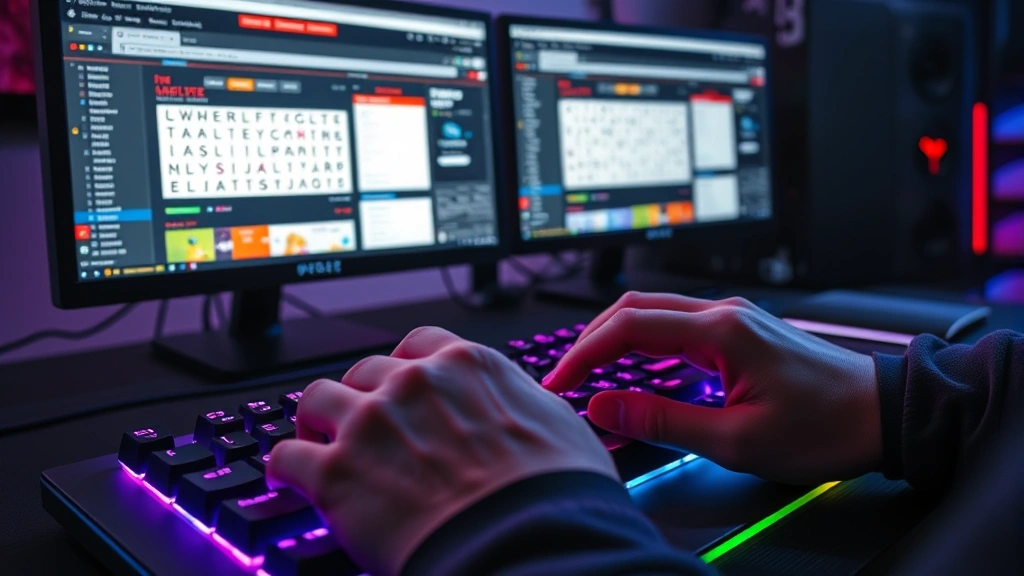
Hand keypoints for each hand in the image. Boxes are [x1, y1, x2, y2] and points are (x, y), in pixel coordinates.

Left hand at [267, 327, 616, 575]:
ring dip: (315, 420)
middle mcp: (412, 383)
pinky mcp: (336, 473)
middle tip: (363, 424)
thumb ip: (521, 405)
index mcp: (465, 365)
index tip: (400, 385)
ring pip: (316, 399)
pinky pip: (286, 455)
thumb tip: (523, 411)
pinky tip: (288, 478)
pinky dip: (284, 467)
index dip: (404, 368)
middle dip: (362, 396)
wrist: (531, 542)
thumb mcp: (558, 424)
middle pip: (364, 371)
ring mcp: (370, 423)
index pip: (419, 344)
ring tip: (315, 440)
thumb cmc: (555, 493)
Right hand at [544, 292, 881, 484]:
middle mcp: (725, 314)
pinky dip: (643, 346)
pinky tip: (633, 371)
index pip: (628, 326)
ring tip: (589, 375)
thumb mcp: (737, 440)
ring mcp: (733, 319)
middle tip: (565, 377)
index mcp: (721, 331)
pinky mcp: (739, 333)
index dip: (584, 353)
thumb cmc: (825, 426)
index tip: (560, 382)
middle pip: (634, 308)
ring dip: (615, 340)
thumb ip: (663, 421)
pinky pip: (676, 328)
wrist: (881, 414)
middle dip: (591, 340)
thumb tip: (606, 407)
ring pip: (654, 314)